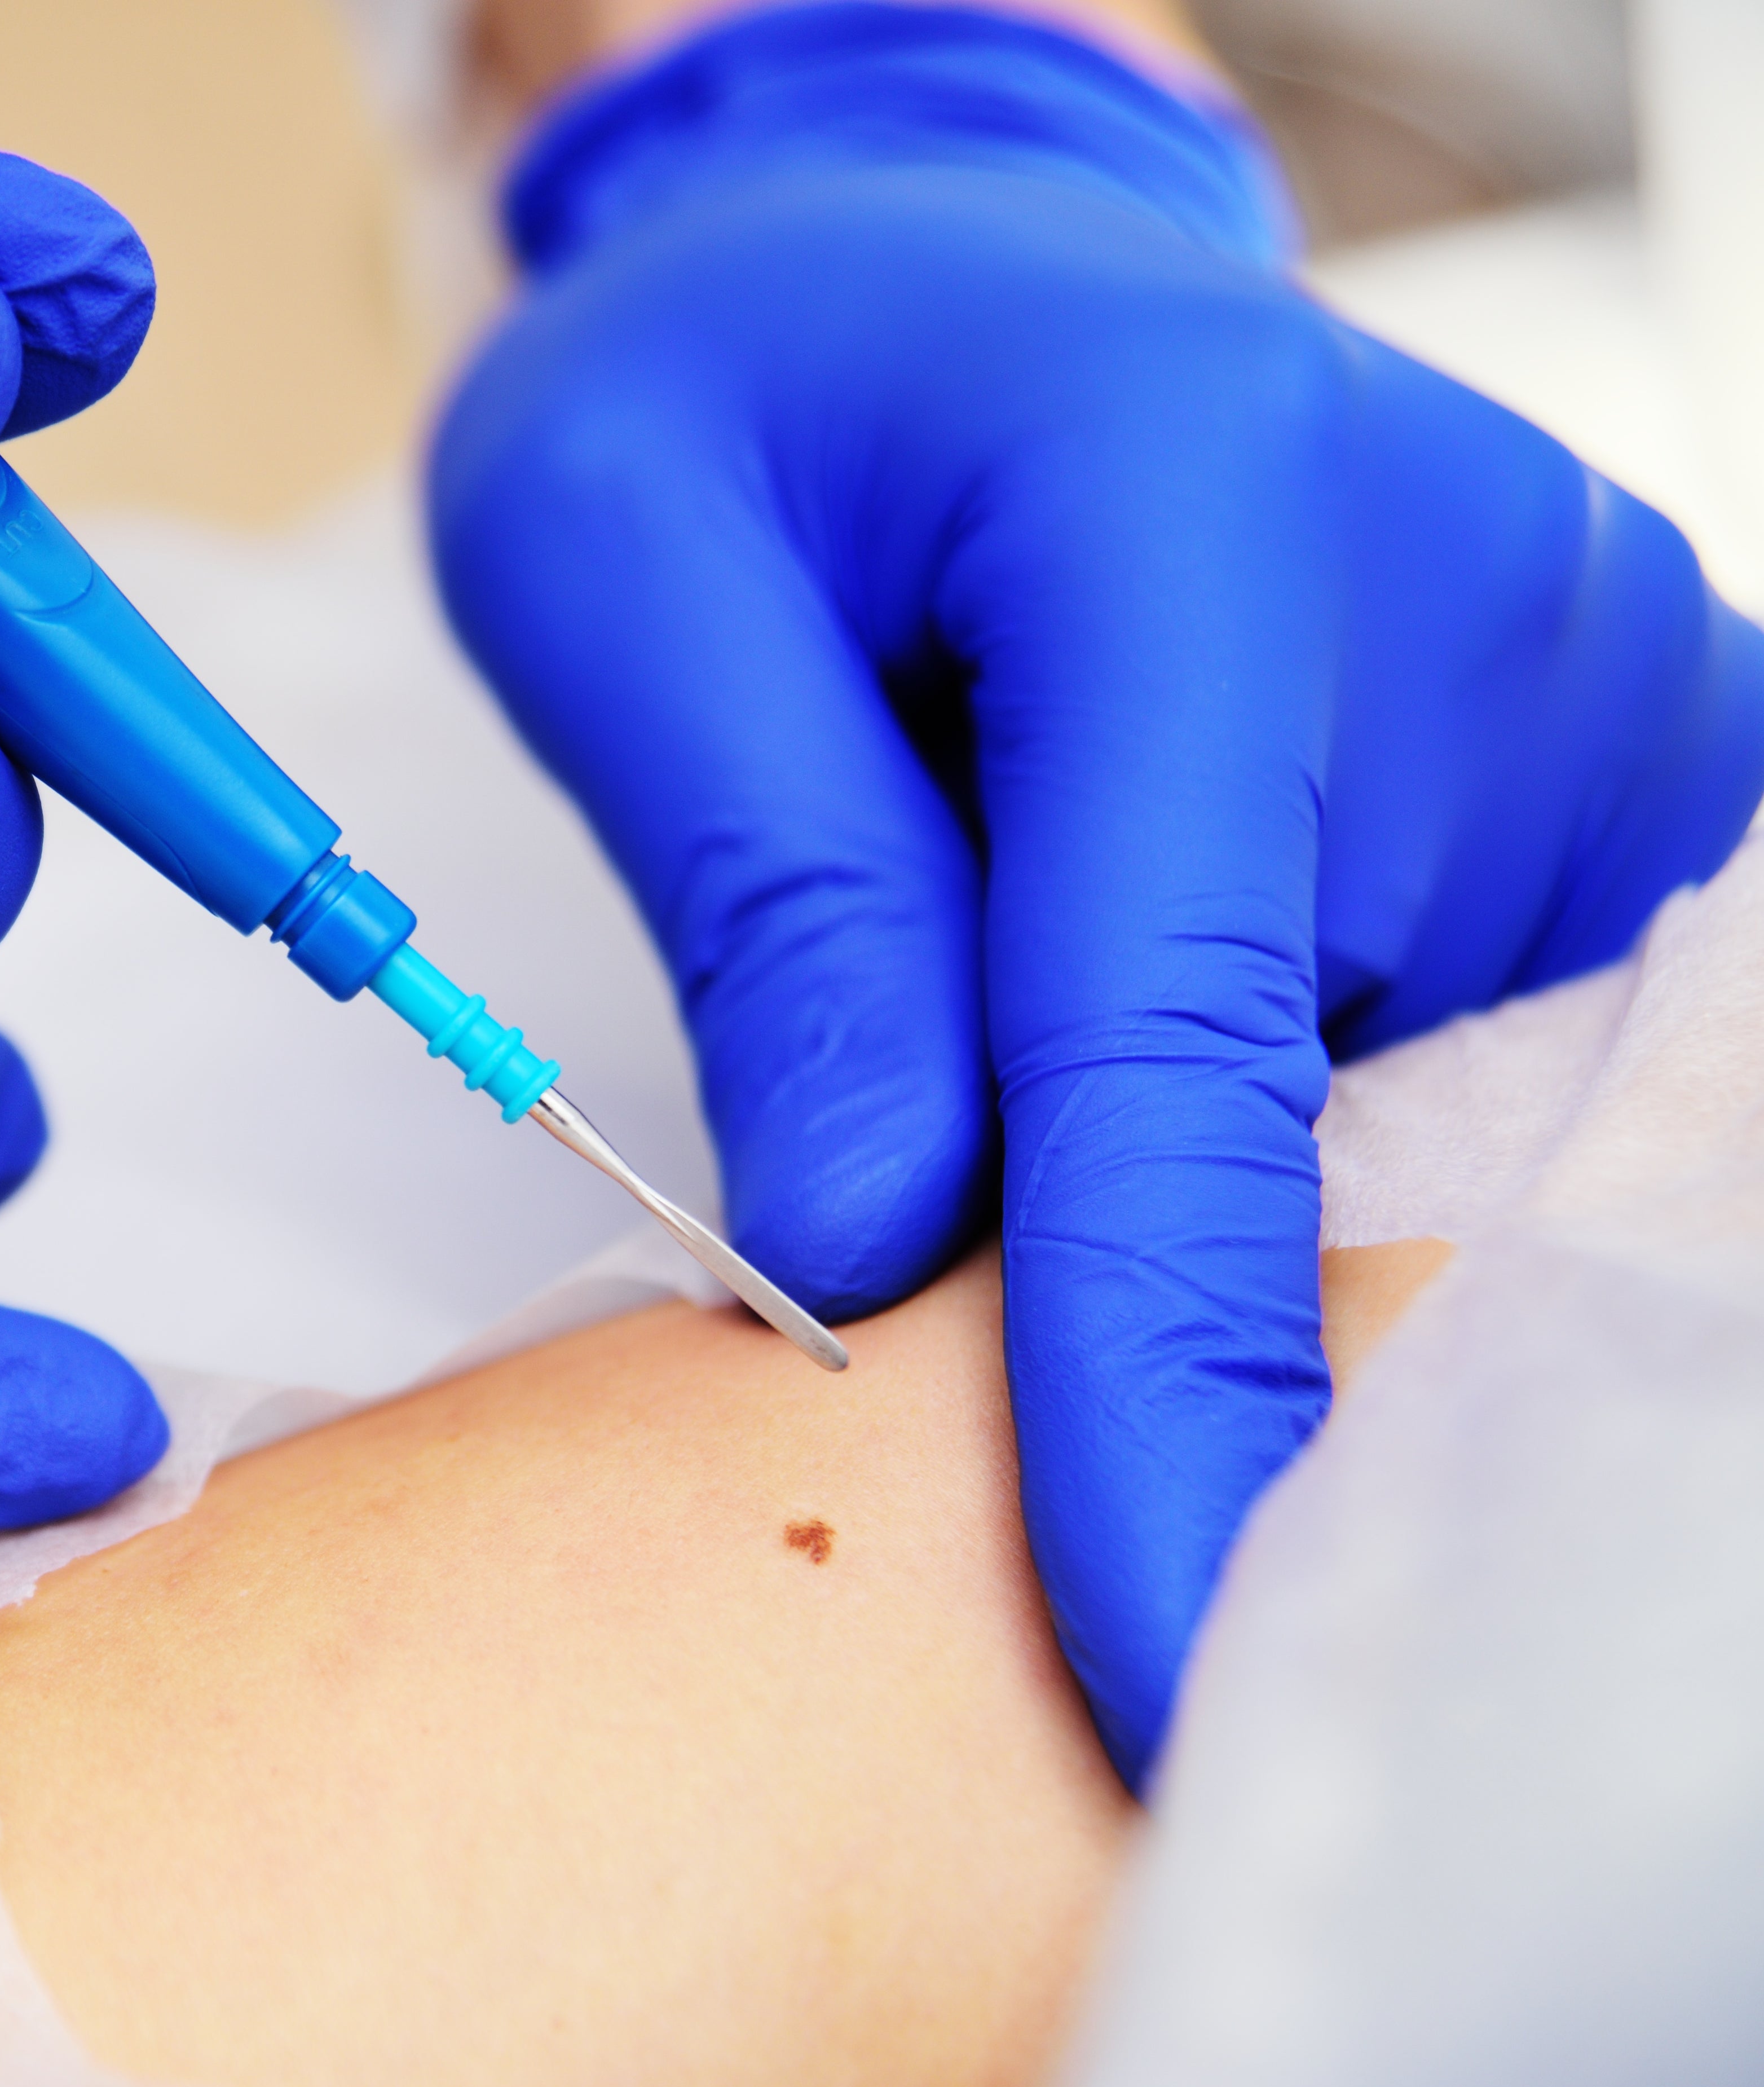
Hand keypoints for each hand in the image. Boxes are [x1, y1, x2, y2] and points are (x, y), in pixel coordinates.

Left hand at [429, 4, 1763, 1780]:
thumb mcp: (622, 568)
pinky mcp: (1626, 771)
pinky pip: (1457, 1060)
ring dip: (1182, 1122)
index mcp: (1200, 516)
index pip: (1175, 1044)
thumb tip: (865, 1235)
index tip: (1155, 1669)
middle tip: (892, 1094)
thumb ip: (772, 896)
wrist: (916, 255)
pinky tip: (1148, 945)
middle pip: (1294, 1111)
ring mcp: (1598, 688)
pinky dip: (1285, 1083)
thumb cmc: (733, 392)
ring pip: (1384, 1114)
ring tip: (1005, 894)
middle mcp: (1480, 601)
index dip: (1159, 1394)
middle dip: (1100, 1232)